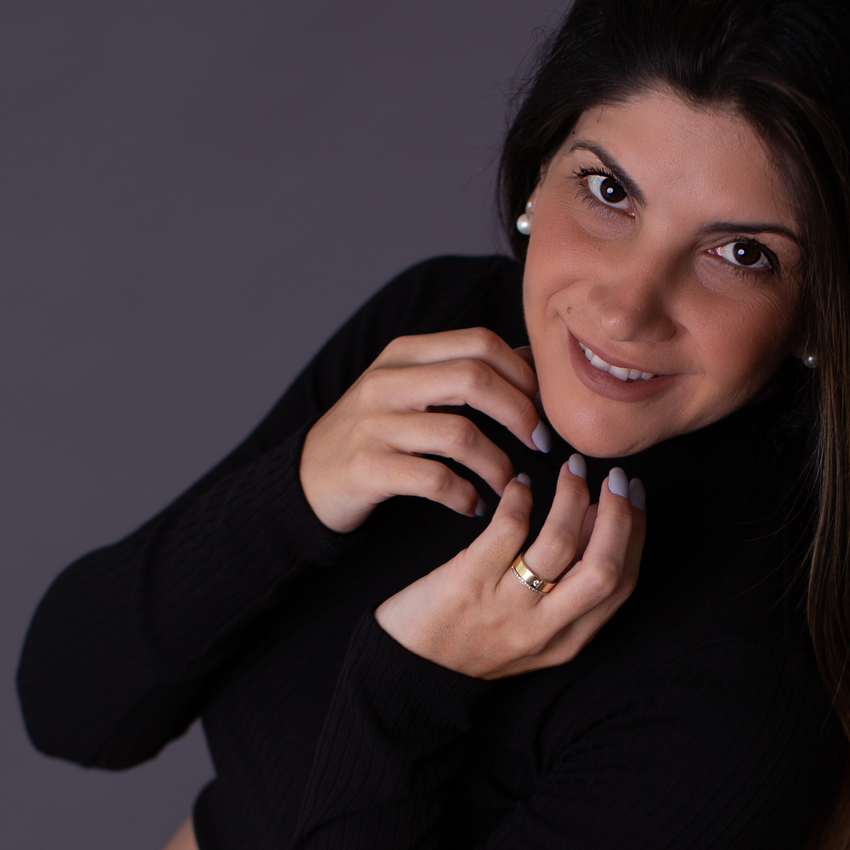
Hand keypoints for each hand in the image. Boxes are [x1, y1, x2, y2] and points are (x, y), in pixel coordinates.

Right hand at [299, 329, 548, 533]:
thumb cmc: (374, 434)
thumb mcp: (412, 390)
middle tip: (539, 444)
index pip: (480, 343)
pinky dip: (466, 496)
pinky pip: (435, 480)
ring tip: (509, 485)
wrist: (307, 479)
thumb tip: (531, 359)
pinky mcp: (367, 469)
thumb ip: (465, 371)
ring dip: (498, 464)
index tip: (543, 409)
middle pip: (474, 378)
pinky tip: (474, 506)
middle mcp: (387, 382)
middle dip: (520, 412)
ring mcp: (374, 425)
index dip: (523, 375)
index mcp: (404, 354)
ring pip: (460, 433)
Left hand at [374, 457, 646, 679]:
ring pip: (558, 544)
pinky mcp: (468, 583)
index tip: (634, 496)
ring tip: (572, 470)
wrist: (408, 670)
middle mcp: (542, 629)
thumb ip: (568, 592)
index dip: (635, 534)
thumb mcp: (533, 632)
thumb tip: (598, 522)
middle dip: (618, 516)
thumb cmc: (472, 640)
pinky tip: (520, 484)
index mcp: (566, 641)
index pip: (621, 584)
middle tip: (616, 477)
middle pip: (603, 568)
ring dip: (573, 498)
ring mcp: (505, 607)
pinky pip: (507, 529)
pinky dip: (521, 498)